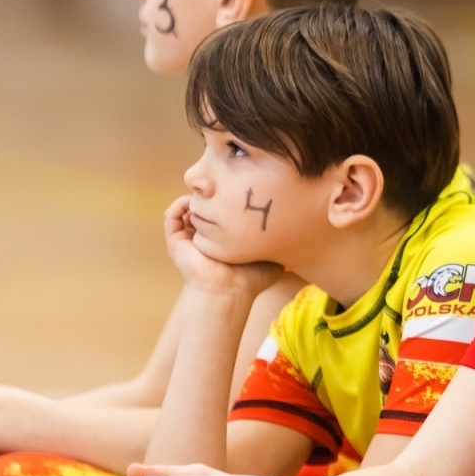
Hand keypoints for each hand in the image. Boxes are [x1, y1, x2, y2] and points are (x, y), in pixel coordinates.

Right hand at [165, 196, 282, 299]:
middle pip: (203, 206)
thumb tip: (303, 232)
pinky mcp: (176, 241)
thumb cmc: (251, 278)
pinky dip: (178, 205)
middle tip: (222, 185)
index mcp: (224, 238)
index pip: (221, 211)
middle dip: (210, 194)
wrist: (230, 290)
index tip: (239, 189)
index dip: (228, 198)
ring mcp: (190, 237)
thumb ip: (281, 243)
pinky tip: (192, 202)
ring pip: (186, 208)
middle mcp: (206, 235)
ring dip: (195, 197)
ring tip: (207, 193)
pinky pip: (171, 216)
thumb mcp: (272, 257)